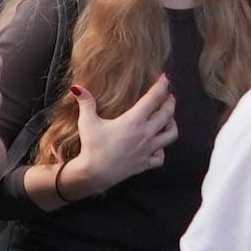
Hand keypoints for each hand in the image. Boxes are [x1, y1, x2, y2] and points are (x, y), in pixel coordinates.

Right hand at [67, 73, 178, 196]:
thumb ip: (86, 102)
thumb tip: (77, 87)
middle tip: (170, 95)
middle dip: (170, 102)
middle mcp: (146, 134)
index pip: (153, 99)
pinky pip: (161, 156)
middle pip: (167, 114)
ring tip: (169, 119)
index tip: (165, 78)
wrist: (95, 173)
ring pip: (171, 135)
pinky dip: (161, 149)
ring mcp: (148, 149)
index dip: (161, 86)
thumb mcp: (87, 122)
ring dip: (172, 124)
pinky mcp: (146, 163)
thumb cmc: (92, 147)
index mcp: (134, 121)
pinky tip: (157, 146)